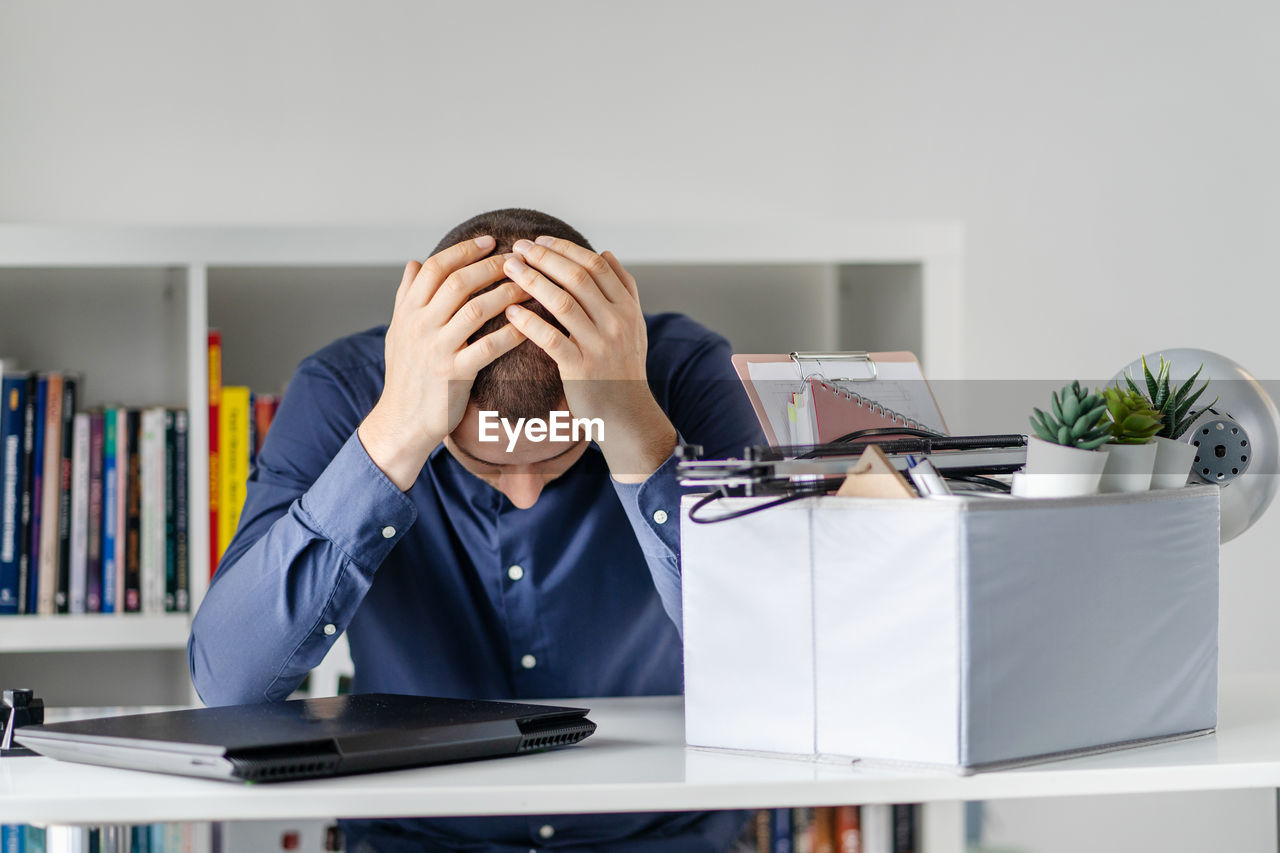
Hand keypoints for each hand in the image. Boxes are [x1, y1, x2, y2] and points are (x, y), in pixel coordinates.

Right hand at [359, 235, 526, 489]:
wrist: (401, 420)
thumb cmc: (406, 374)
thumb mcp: (398, 331)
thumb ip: (406, 296)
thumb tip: (413, 263)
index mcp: (408, 311)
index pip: (436, 267)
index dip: (464, 250)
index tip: (490, 241)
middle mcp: (419, 325)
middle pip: (458, 283)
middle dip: (491, 267)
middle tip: (519, 259)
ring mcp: (435, 349)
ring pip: (475, 310)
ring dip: (506, 294)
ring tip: (530, 285)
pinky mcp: (453, 374)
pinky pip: (487, 347)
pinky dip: (511, 333)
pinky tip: (530, 325)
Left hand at [502, 237, 676, 482]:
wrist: (628, 414)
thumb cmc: (624, 367)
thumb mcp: (634, 325)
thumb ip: (624, 288)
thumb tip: (607, 252)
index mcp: (628, 308)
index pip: (596, 265)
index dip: (565, 248)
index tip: (540, 240)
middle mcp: (617, 322)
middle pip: (578, 277)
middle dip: (544, 257)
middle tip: (518, 247)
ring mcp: (600, 345)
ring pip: (562, 302)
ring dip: (532, 281)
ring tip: (508, 269)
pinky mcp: (581, 369)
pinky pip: (550, 338)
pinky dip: (529, 322)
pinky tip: (511, 312)